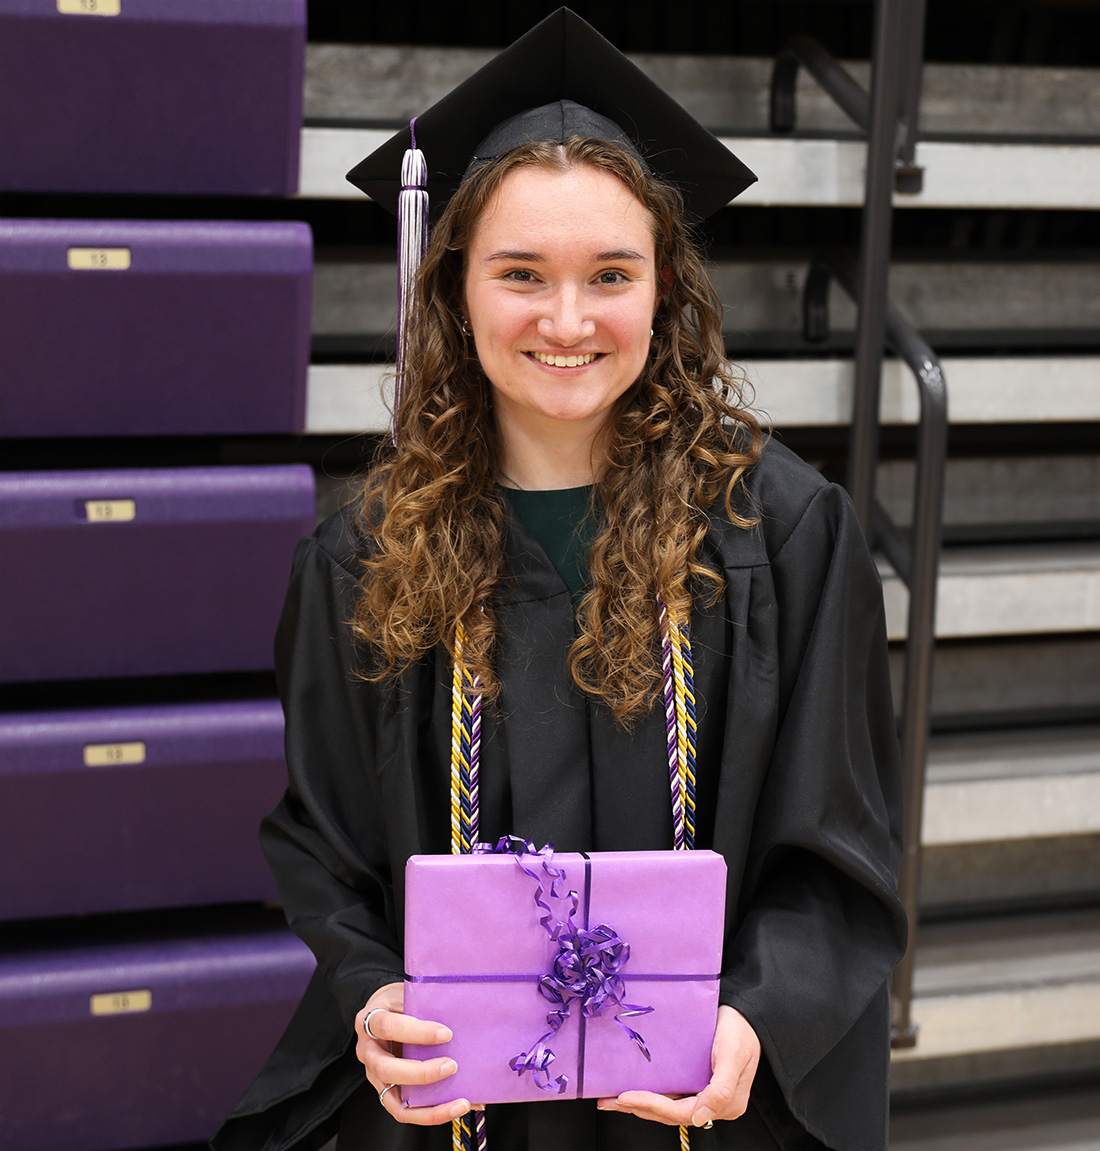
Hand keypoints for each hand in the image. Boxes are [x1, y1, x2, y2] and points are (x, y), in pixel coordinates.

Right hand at [355, 981, 478, 1124]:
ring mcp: (374, 1076)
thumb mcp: (406, 994)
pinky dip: (431, 1114)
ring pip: (394, 1101)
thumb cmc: (398, 1002)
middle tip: (452, 1066)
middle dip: (421, 1073)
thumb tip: (463, 1022)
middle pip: (386, 1069)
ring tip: (461, 1102)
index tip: (445, 1034)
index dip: (416, 1032)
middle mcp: (368, 1052)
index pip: (387, 1027)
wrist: (382, 1011)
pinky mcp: (385, 1092)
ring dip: (429, 1106)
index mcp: (369, 1022)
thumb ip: (425, 1006)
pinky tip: (456, 1107)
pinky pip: (405, 1111)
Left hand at [597, 1006, 760, 1126]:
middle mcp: (713, 1104)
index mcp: (725, 1104)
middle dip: (638, 1108)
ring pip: (668, 1106)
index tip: (625, 1097)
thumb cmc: (741, 1030)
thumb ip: (720, 1089)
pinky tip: (633, 1089)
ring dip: (640, 1104)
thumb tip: (700, 1118)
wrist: (746, 1012)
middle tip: (608, 1101)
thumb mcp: (733, 1055)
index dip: (651, 1106)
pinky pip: (671, 1094)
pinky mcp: (697, 1082)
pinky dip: (650, 1094)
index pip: (681, 1113)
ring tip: (612, 1100)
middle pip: (671, 1113)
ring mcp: (704, 1094)